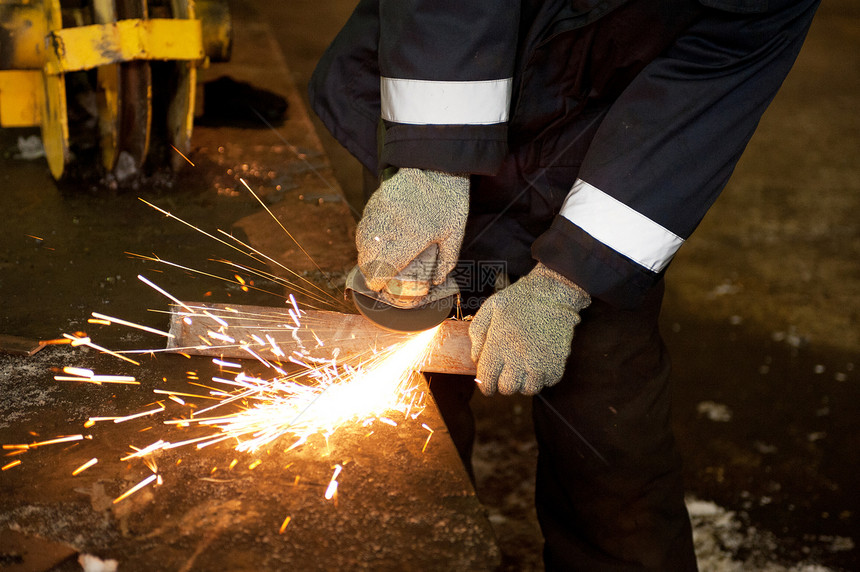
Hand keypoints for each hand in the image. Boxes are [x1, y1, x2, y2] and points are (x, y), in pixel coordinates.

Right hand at [356, 168, 468, 291]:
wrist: (437, 164)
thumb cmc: (450, 201)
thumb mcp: (455, 233)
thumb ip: (446, 260)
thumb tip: (436, 281)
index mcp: (413, 237)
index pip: (384, 266)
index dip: (377, 281)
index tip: (379, 286)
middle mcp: (392, 225)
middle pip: (368, 257)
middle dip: (369, 271)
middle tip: (376, 277)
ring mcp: (381, 212)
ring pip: (362, 240)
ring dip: (365, 255)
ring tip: (373, 262)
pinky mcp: (375, 201)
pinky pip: (364, 224)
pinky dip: (365, 237)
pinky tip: (373, 242)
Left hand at [469, 264, 590, 395]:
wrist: (553, 292)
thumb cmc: (518, 299)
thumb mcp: (489, 308)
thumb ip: (477, 333)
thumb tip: (475, 359)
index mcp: (498, 344)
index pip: (487, 381)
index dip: (486, 386)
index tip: (488, 384)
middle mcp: (518, 357)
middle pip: (507, 389)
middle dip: (503, 383)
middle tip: (506, 372)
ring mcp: (540, 362)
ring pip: (528, 389)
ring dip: (524, 382)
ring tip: (523, 368)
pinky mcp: (557, 362)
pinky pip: (548, 382)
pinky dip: (543, 377)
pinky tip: (539, 363)